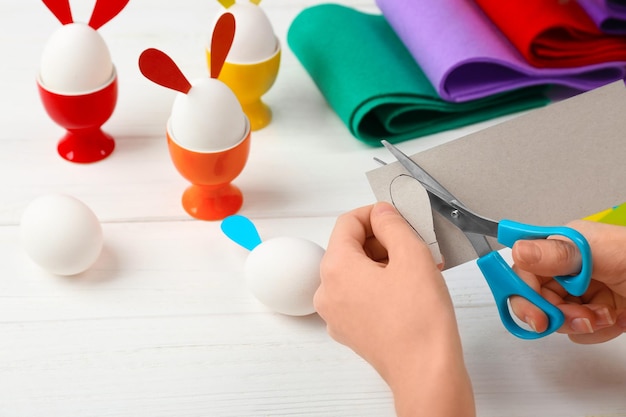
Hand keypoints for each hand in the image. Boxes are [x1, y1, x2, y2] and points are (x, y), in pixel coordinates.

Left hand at [315, 202, 474, 416]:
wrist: (425, 373)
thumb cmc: (419, 319)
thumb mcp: (411, 254)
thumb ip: (392, 224)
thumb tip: (381, 213)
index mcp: (335, 268)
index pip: (348, 222)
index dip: (375, 213)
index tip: (398, 216)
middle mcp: (327, 291)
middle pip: (351, 248)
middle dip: (384, 240)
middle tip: (417, 243)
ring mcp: (336, 314)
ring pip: (358, 272)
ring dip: (387, 262)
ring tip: (422, 267)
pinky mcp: (351, 330)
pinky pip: (362, 295)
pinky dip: (383, 285)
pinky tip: (413, 288)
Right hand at [511, 220, 625, 343]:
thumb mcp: (605, 253)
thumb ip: (560, 253)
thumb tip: (521, 249)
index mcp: (564, 245)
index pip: (523, 265)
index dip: (520, 287)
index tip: (532, 307)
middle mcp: (568, 269)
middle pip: (531, 294)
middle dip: (548, 310)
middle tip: (563, 317)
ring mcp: (580, 292)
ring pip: (552, 316)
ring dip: (576, 321)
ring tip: (600, 314)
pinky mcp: (594, 314)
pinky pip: (576, 331)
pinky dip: (593, 330)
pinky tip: (611, 319)